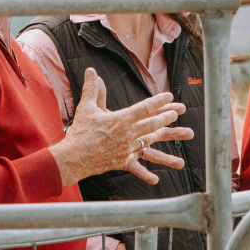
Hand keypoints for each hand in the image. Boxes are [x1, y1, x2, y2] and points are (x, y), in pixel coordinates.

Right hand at [50, 68, 194, 185]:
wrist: (73, 157)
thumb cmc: (80, 131)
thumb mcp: (87, 108)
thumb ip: (92, 89)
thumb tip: (91, 71)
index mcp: (121, 119)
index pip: (145, 107)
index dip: (159, 101)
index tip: (170, 97)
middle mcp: (128, 134)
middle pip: (152, 124)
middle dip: (166, 118)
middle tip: (176, 113)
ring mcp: (126, 149)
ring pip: (148, 141)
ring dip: (159, 135)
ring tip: (166, 130)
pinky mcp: (122, 161)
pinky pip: (137, 166)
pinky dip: (146, 172)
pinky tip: (155, 178)